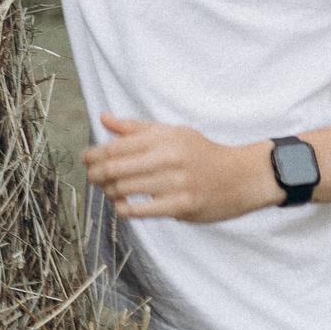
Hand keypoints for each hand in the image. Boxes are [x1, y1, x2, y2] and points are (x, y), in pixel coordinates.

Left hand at [83, 114, 281, 222]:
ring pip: (123, 190)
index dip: (92, 155)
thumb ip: (135, 128)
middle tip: (93, 178)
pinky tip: (124, 206)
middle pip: (114, 169)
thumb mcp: (172, 133)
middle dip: (95, 175)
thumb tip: (104, 118)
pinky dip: (123, 209)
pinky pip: (139, 211)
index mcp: (163, 138)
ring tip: (111, 191)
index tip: (87, 160)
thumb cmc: (202, 154)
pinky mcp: (182, 205)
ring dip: (109, 193)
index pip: (114, 147)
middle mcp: (168, 158)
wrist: (243, 176)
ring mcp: (176, 183)